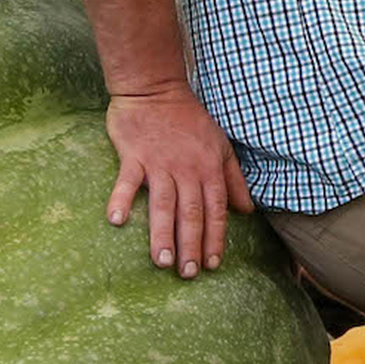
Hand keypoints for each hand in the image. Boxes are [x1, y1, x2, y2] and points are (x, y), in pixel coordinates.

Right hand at [103, 86, 252, 277]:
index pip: (216, 210)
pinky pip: (128, 180)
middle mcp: (187, 170)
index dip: (215, 238)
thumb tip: (247, 210)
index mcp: (209, 169)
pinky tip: (117, 221)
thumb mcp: (221, 146)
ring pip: (164, 204)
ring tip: (162, 262)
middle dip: (191, 245)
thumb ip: (234, 180)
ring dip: (163, 234)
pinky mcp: (134, 155)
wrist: (156, 89)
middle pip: (191, 213)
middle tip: (188, 274)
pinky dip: (121, 199)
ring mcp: (160, 163)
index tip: (212, 264)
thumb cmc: (190, 120)